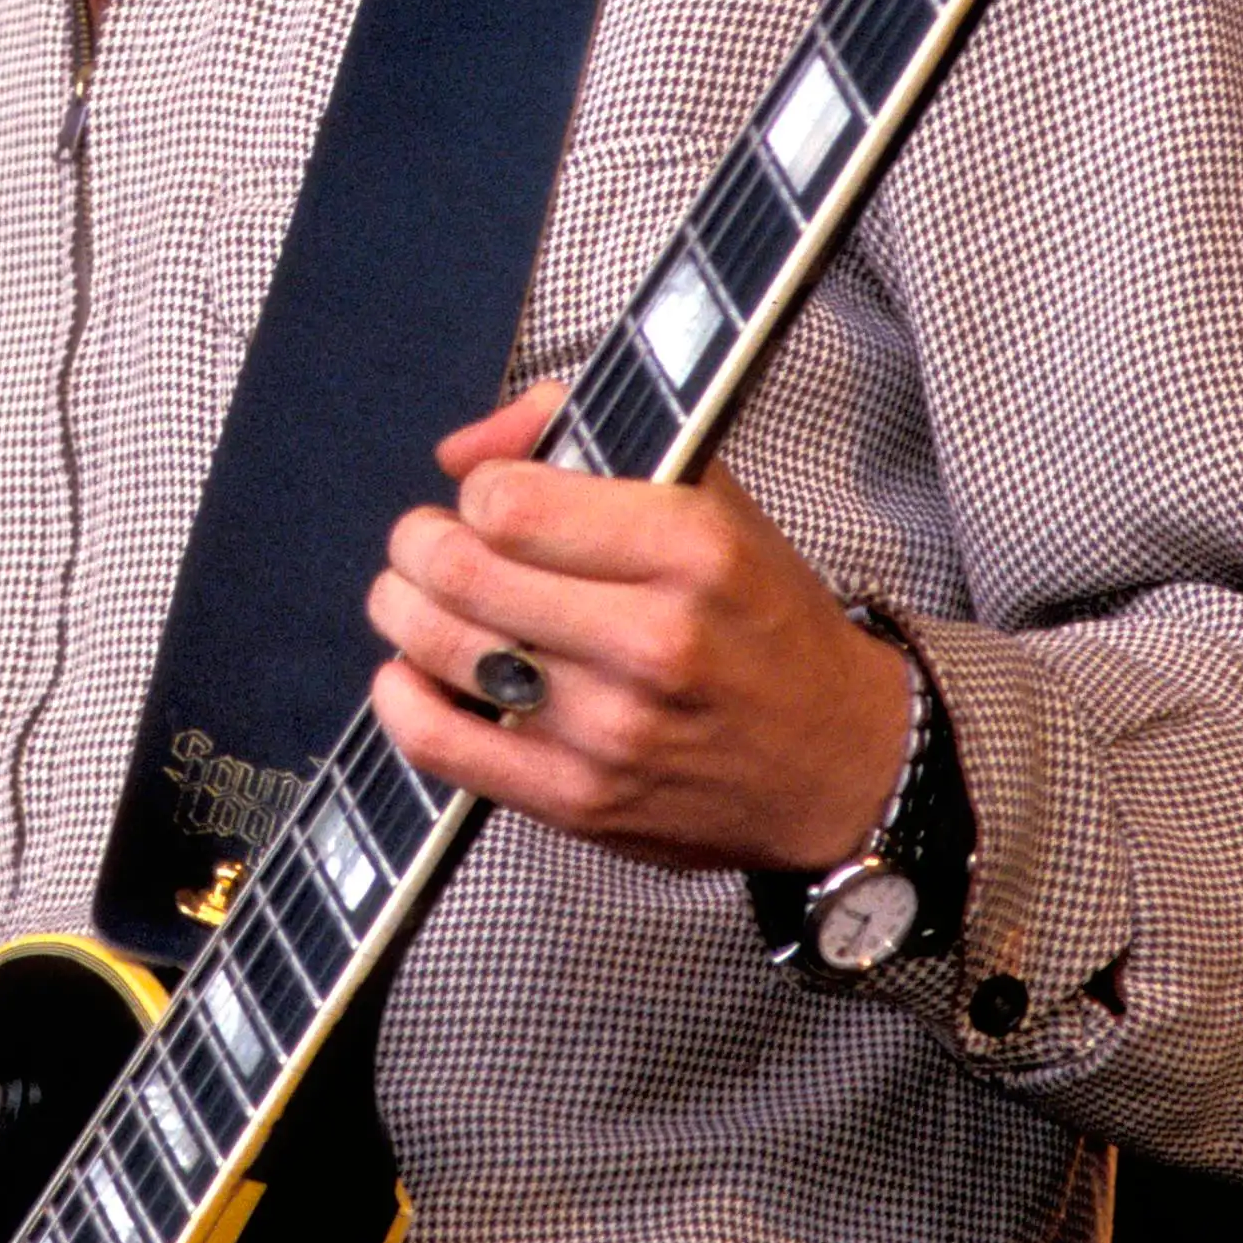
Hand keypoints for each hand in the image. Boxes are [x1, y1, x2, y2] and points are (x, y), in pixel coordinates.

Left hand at [364, 381, 914, 871]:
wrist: (841, 765)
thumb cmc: (765, 623)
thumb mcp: (711, 503)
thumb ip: (585, 442)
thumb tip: (462, 449)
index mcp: (691, 549)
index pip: (509, 501)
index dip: (480, 490)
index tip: (490, 499)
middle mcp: (652, 640)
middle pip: (460, 570)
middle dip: (420, 542)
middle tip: (426, 541)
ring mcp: (611, 729)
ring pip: (440, 648)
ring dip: (402, 609)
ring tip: (414, 596)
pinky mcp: (580, 800)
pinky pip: (440, 744)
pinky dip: (400, 698)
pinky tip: (410, 674)